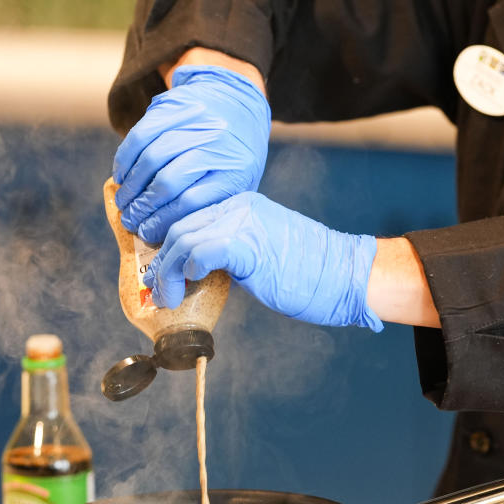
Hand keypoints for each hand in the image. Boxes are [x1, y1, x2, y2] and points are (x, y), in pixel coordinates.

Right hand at [112, 65, 270, 243]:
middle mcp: (215, 144)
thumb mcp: (237, 184)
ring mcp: (194, 122)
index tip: (148, 233)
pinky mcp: (173, 106)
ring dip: (131, 186)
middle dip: (143, 207)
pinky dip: (125, 160)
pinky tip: (122, 177)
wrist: (239, 102)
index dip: (162, 222)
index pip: (191, 203)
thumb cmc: (235, 155)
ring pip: (150, 159)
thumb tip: (171, 238)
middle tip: (131, 221)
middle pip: (167, 182)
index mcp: (234, 170)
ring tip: (124, 203)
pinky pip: (140, 136)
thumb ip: (209, 208)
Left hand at [144, 192, 383, 329]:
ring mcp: (244, 222)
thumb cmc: (307, 273)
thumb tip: (194, 270)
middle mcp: (238, 206)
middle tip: (158, 291)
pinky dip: (187, 269)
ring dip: (167, 273)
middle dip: (161, 263)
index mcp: (241, 205)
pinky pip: (201, 250)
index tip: (160, 274)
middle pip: (179, 226)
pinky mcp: (248, 244)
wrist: (345, 275)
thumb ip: (229, 252)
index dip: (167, 248)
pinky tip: (190, 285)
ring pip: (183, 238)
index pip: (188, 218)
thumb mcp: (260, 252)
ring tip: (167, 298)